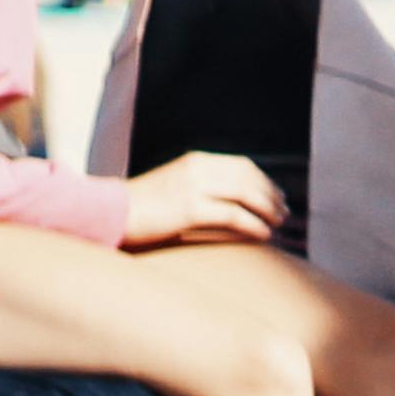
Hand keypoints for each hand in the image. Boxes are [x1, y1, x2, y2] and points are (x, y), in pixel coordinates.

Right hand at [123, 149, 283, 248]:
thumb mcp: (174, 184)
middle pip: (250, 178)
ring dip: (268, 209)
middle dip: (272, 195)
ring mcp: (194, 188)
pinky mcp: (189, 210)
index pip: (243, 165)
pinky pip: (233, 216)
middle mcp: (198, 169)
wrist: (109, 212)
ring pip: (246, 194)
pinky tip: (263, 234)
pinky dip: (253, 225)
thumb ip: (200, 185)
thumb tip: (230, 199)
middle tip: (284, 211)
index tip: (277, 195)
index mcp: (196, 161)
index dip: (265, 180)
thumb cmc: (141, 205)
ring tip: (278, 223)